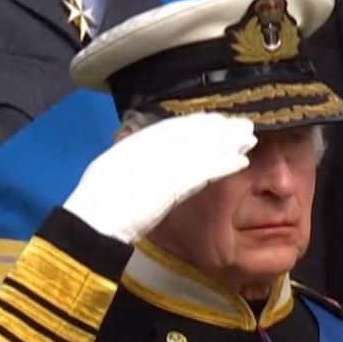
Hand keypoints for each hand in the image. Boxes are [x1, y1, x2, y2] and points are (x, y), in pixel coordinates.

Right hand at [62, 113, 256, 242]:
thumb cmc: (98, 203)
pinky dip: (223, 165)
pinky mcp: (171, 184)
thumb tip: (141, 149)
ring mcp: (160, 164)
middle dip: (219, 129)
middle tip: (243, 125)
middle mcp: (148, 147)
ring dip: (228, 143)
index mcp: (133, 143)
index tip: (217, 120)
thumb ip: (132, 157)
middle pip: (192, 133)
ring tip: (249, 139)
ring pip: (202, 149)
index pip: (172, 128)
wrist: (93, 221)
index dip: (198, 123)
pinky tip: (241, 162)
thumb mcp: (112, 169)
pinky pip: (202, 172)